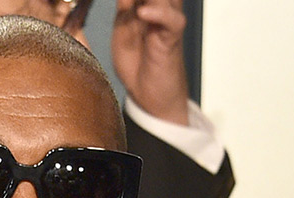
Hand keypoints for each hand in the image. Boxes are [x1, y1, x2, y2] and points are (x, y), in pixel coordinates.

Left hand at [111, 0, 190, 124]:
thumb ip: (124, 9)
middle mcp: (160, 8)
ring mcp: (167, 22)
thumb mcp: (122, 29)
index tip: (120, 2)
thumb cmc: (137, 62)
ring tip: (129, 4)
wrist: (148, 93)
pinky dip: (159, 14)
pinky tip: (142, 13)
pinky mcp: (172, 38)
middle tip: (123, 3)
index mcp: (148, 3)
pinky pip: (173, 20)